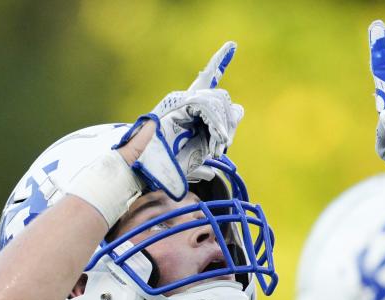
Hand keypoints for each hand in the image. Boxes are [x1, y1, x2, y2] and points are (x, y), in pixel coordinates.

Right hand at [116, 42, 243, 199]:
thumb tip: (236, 117)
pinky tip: (214, 141)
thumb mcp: (200, 150)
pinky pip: (208, 107)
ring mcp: (180, 99)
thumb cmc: (170, 164)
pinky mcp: (179, 103)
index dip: (218, 62)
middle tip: (222, 144)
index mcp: (189, 109)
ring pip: (217, 102)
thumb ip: (217, 135)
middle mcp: (184, 100)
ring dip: (221, 128)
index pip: (206, 79)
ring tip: (215, 148)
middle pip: (221, 98)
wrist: (147, 168)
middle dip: (228, 122)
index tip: (232, 45)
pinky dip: (215, 125)